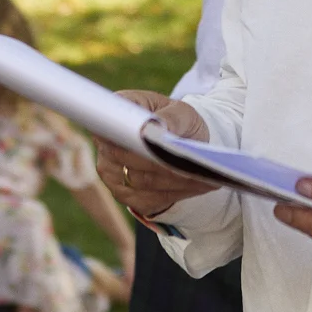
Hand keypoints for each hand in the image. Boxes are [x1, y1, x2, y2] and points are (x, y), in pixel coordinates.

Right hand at [95, 92, 216, 218]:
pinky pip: (148, 200)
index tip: (158, 143)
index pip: (113, 128)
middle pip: (130, 160)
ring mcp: (112, 173)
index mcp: (113, 115)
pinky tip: (198, 187)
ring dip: (174, 182)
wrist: (179, 140)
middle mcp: (105, 146)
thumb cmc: (177, 120)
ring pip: (142, 183)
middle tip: (194, 166)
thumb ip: (171, 117)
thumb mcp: (181, 111)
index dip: (132, 138)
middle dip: (164, 164)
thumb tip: (157, 130)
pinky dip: (175, 194)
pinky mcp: (125, 195)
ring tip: (205, 177)